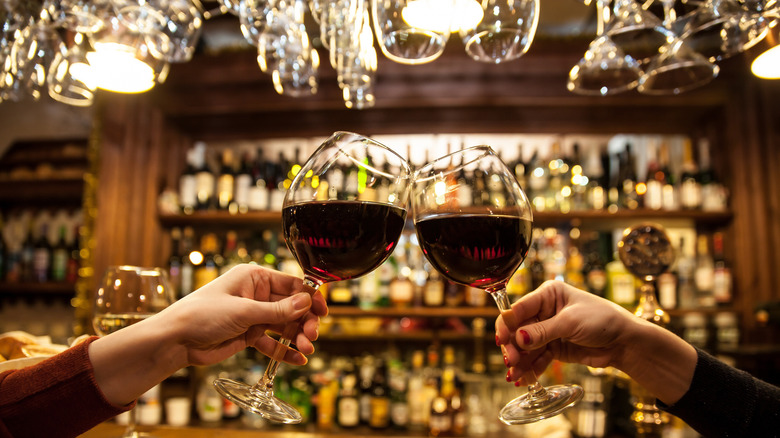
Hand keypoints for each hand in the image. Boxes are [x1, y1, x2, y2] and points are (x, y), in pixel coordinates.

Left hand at [163, 264, 327, 366]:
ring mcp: (253, 315)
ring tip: (306, 349)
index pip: (291, 284)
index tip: (324, 311)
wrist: (175, 340)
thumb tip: (306, 303)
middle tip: (312, 335)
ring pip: (284, 325)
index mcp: (254, 278)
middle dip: (304, 321)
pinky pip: (272, 342)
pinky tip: (298, 359)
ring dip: (297, 337)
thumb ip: (277, 310)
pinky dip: (285, 350)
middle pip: (292, 307)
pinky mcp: (248, 335)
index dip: (309, 297)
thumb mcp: (243, 311)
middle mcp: (256, 294)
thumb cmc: (201, 314)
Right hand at [496, 280, 635, 384]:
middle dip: (513, 346)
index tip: (502, 340)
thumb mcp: (571, 322)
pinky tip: (523, 379)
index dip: (507, 324)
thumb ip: (542, 332)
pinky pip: (536, 358)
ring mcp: (548, 330)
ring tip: (514, 376)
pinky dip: (530, 368)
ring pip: (525, 346)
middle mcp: (544, 311)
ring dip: (519, 361)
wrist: (625, 342)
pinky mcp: (554, 347)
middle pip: (518, 329)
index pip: (519, 308)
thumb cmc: (603, 320)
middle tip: (511, 361)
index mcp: (548, 295)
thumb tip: (518, 339)